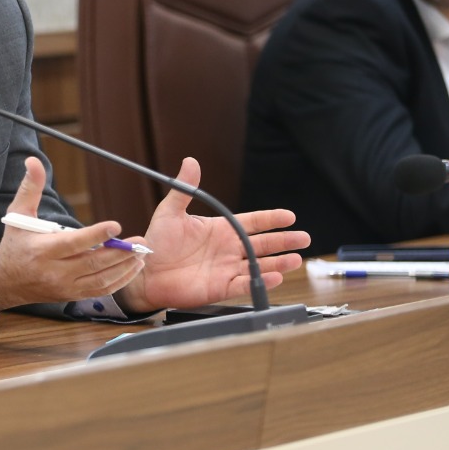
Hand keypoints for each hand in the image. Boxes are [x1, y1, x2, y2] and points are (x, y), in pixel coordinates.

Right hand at [0, 157, 144, 311]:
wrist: (5, 281)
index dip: (95, 235)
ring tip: (141, 253)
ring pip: (101, 280)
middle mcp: (55, 271)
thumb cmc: (14, 243)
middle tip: (138, 241)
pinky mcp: (73, 295)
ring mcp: (65, 286)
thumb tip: (33, 161)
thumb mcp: (18, 214)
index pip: (73, 243)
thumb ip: (30, 187)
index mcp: (42, 251)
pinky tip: (132, 268)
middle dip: (119, 253)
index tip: (115, 226)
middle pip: (93, 263)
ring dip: (124, 267)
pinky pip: (101, 291)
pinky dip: (119, 281)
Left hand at [114, 157, 308, 313]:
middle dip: (284, 241)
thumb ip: (185, 188)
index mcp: (220, 229)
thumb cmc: (157, 241)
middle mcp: (228, 249)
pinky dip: (261, 282)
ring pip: (259, 265)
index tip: (289, 216)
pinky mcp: (220, 288)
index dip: (271, 219)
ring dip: (278, 262)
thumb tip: (190, 161)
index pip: (252, 222)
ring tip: (296, 259)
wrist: (144, 271)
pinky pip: (245, 285)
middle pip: (263, 244)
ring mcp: (226, 269)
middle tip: (304, 238)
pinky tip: (275, 277)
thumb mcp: (170, 211)